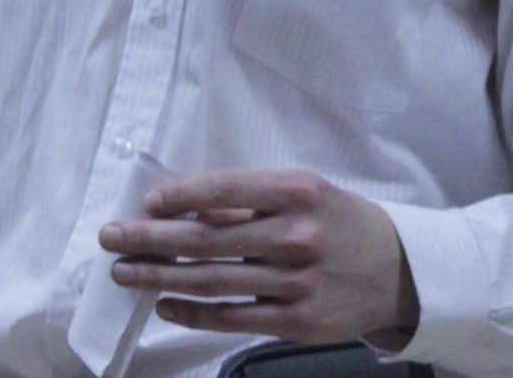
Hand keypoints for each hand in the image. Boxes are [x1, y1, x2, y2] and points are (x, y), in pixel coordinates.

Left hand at [97, 168, 419, 345]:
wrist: (401, 271)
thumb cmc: (343, 223)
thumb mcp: (307, 193)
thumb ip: (251, 201)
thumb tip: (185, 210)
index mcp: (298, 192)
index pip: (223, 190)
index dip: (178, 197)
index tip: (147, 204)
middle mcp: (296, 235)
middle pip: (206, 239)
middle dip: (150, 239)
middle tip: (112, 238)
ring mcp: (297, 283)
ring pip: (211, 281)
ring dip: (159, 276)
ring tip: (125, 272)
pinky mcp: (297, 322)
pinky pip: (231, 318)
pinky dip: (192, 312)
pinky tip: (165, 304)